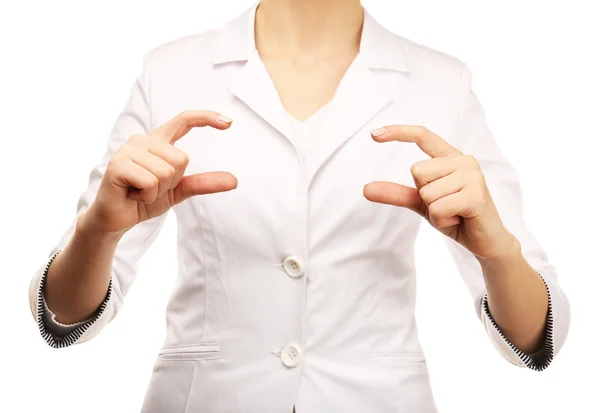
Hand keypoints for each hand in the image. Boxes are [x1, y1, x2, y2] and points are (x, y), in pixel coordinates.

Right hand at [81, 110, 237, 235]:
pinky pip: (151, 182)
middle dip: (172, 182)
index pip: (183, 120)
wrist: (116, 219)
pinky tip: (132, 195)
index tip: (229, 122)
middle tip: (151, 188)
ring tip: (140, 191)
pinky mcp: (118, 165)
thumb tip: (234, 180)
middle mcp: (142, 140)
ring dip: (158, 191)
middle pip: (181, 159)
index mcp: (157, 142)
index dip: (206, 117)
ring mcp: (128, 150)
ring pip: (167, 171)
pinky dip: (147, 196)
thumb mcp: (179, 191)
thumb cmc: (144, 200)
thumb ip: (203, 183)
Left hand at [363, 125, 516, 259]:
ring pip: (426, 192)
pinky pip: (438, 208)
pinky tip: (459, 219)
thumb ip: (397, 193)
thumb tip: (365, 189)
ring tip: (454, 213)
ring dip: (435, 211)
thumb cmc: (456, 216)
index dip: (399, 132)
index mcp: (451, 158)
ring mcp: (472, 176)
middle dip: (424, 196)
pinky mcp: (476, 195)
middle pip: (417, 171)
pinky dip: (442, 220)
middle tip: (446, 205)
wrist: (485, 241)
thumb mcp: (422, 203)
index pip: (423, 136)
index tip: (373, 134)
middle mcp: (464, 161)